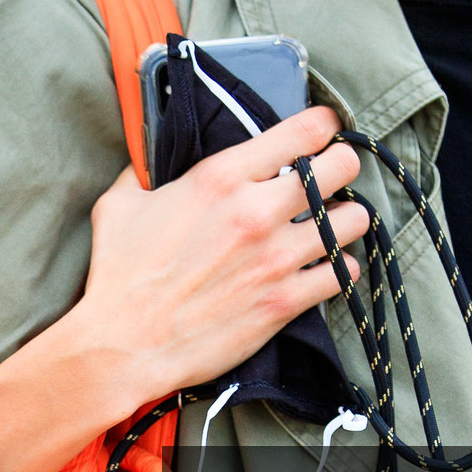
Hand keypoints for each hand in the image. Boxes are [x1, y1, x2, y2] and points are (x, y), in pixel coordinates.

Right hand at [0, 107, 368, 471]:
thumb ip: (148, 170)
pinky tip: (327, 266)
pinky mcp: (285, 301)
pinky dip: (341, 267)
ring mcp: (276, 258)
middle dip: (342, 166)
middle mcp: (256, 212)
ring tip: (333, 222)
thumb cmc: (119, 275)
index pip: (302, 132)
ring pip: (351, 221)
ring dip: (346, 219)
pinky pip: (342, 273)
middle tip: (332, 176)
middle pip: (340, 167)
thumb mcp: (122, 203)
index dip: (322, 125)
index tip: (323, 130)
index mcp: (220, 178)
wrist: (124, 345)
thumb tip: (153, 152)